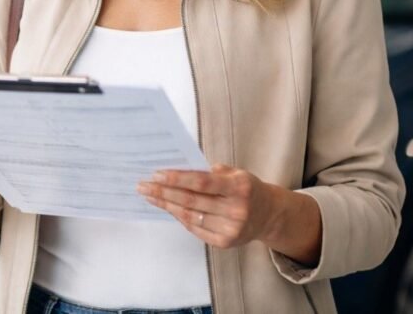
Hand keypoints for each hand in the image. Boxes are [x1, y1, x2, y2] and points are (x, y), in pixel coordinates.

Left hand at [137, 164, 284, 249]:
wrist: (268, 215)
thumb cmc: (246, 188)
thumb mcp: (235, 173)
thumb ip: (209, 172)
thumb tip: (176, 170)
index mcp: (239, 187)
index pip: (202, 182)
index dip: (177, 178)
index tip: (156, 174)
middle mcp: (236, 210)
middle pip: (191, 200)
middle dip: (163, 192)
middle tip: (143, 185)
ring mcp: (230, 229)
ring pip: (189, 216)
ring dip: (166, 205)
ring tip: (150, 196)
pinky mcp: (224, 242)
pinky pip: (194, 228)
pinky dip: (179, 216)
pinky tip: (167, 207)